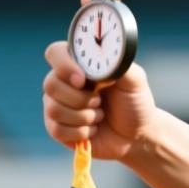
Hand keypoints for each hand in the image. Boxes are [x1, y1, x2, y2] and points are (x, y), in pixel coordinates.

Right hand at [42, 0, 157, 161]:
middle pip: (51, 84)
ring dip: (85, 117)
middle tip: (100, 102)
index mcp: (78, 65)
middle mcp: (63, 82)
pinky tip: (94, 129)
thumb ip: (120, 65)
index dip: (64, 65)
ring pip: (54, 109)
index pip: (54, 53)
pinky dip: (81, 132)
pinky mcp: (56, 127)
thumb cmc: (135, 103)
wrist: (138, 134)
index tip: (83, 79)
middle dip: (81, 98)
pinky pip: (56, 129)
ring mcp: (57, 105)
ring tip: (100, 115)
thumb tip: (107, 55)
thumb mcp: (135, 81)